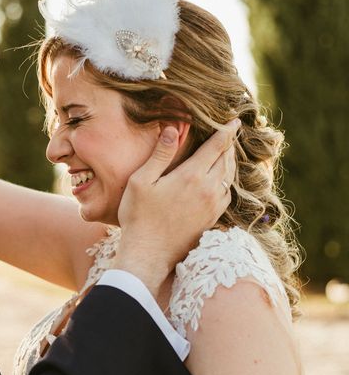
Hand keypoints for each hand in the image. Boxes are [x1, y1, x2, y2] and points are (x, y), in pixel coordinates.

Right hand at [113, 119, 239, 298]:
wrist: (148, 254)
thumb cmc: (139, 216)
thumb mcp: (141, 181)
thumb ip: (160, 154)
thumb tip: (173, 129)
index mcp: (191, 176)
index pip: (217, 147)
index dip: (227, 131)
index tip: (234, 121)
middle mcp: (208, 189)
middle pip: (227, 160)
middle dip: (229, 145)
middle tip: (230, 133)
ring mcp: (212, 206)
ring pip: (229, 178)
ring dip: (230, 163)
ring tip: (226, 154)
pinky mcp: (212, 220)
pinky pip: (227, 194)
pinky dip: (227, 181)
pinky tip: (220, 181)